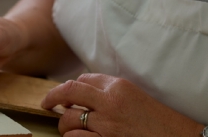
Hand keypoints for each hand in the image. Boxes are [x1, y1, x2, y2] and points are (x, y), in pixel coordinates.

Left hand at [41, 73, 203, 136]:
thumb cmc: (161, 121)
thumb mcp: (136, 96)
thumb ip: (112, 91)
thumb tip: (85, 90)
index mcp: (119, 86)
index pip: (82, 79)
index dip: (70, 87)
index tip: (65, 94)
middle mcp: (110, 102)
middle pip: (69, 92)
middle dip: (53, 97)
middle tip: (46, 104)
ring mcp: (107, 125)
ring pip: (69, 119)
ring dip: (63, 124)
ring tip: (66, 127)